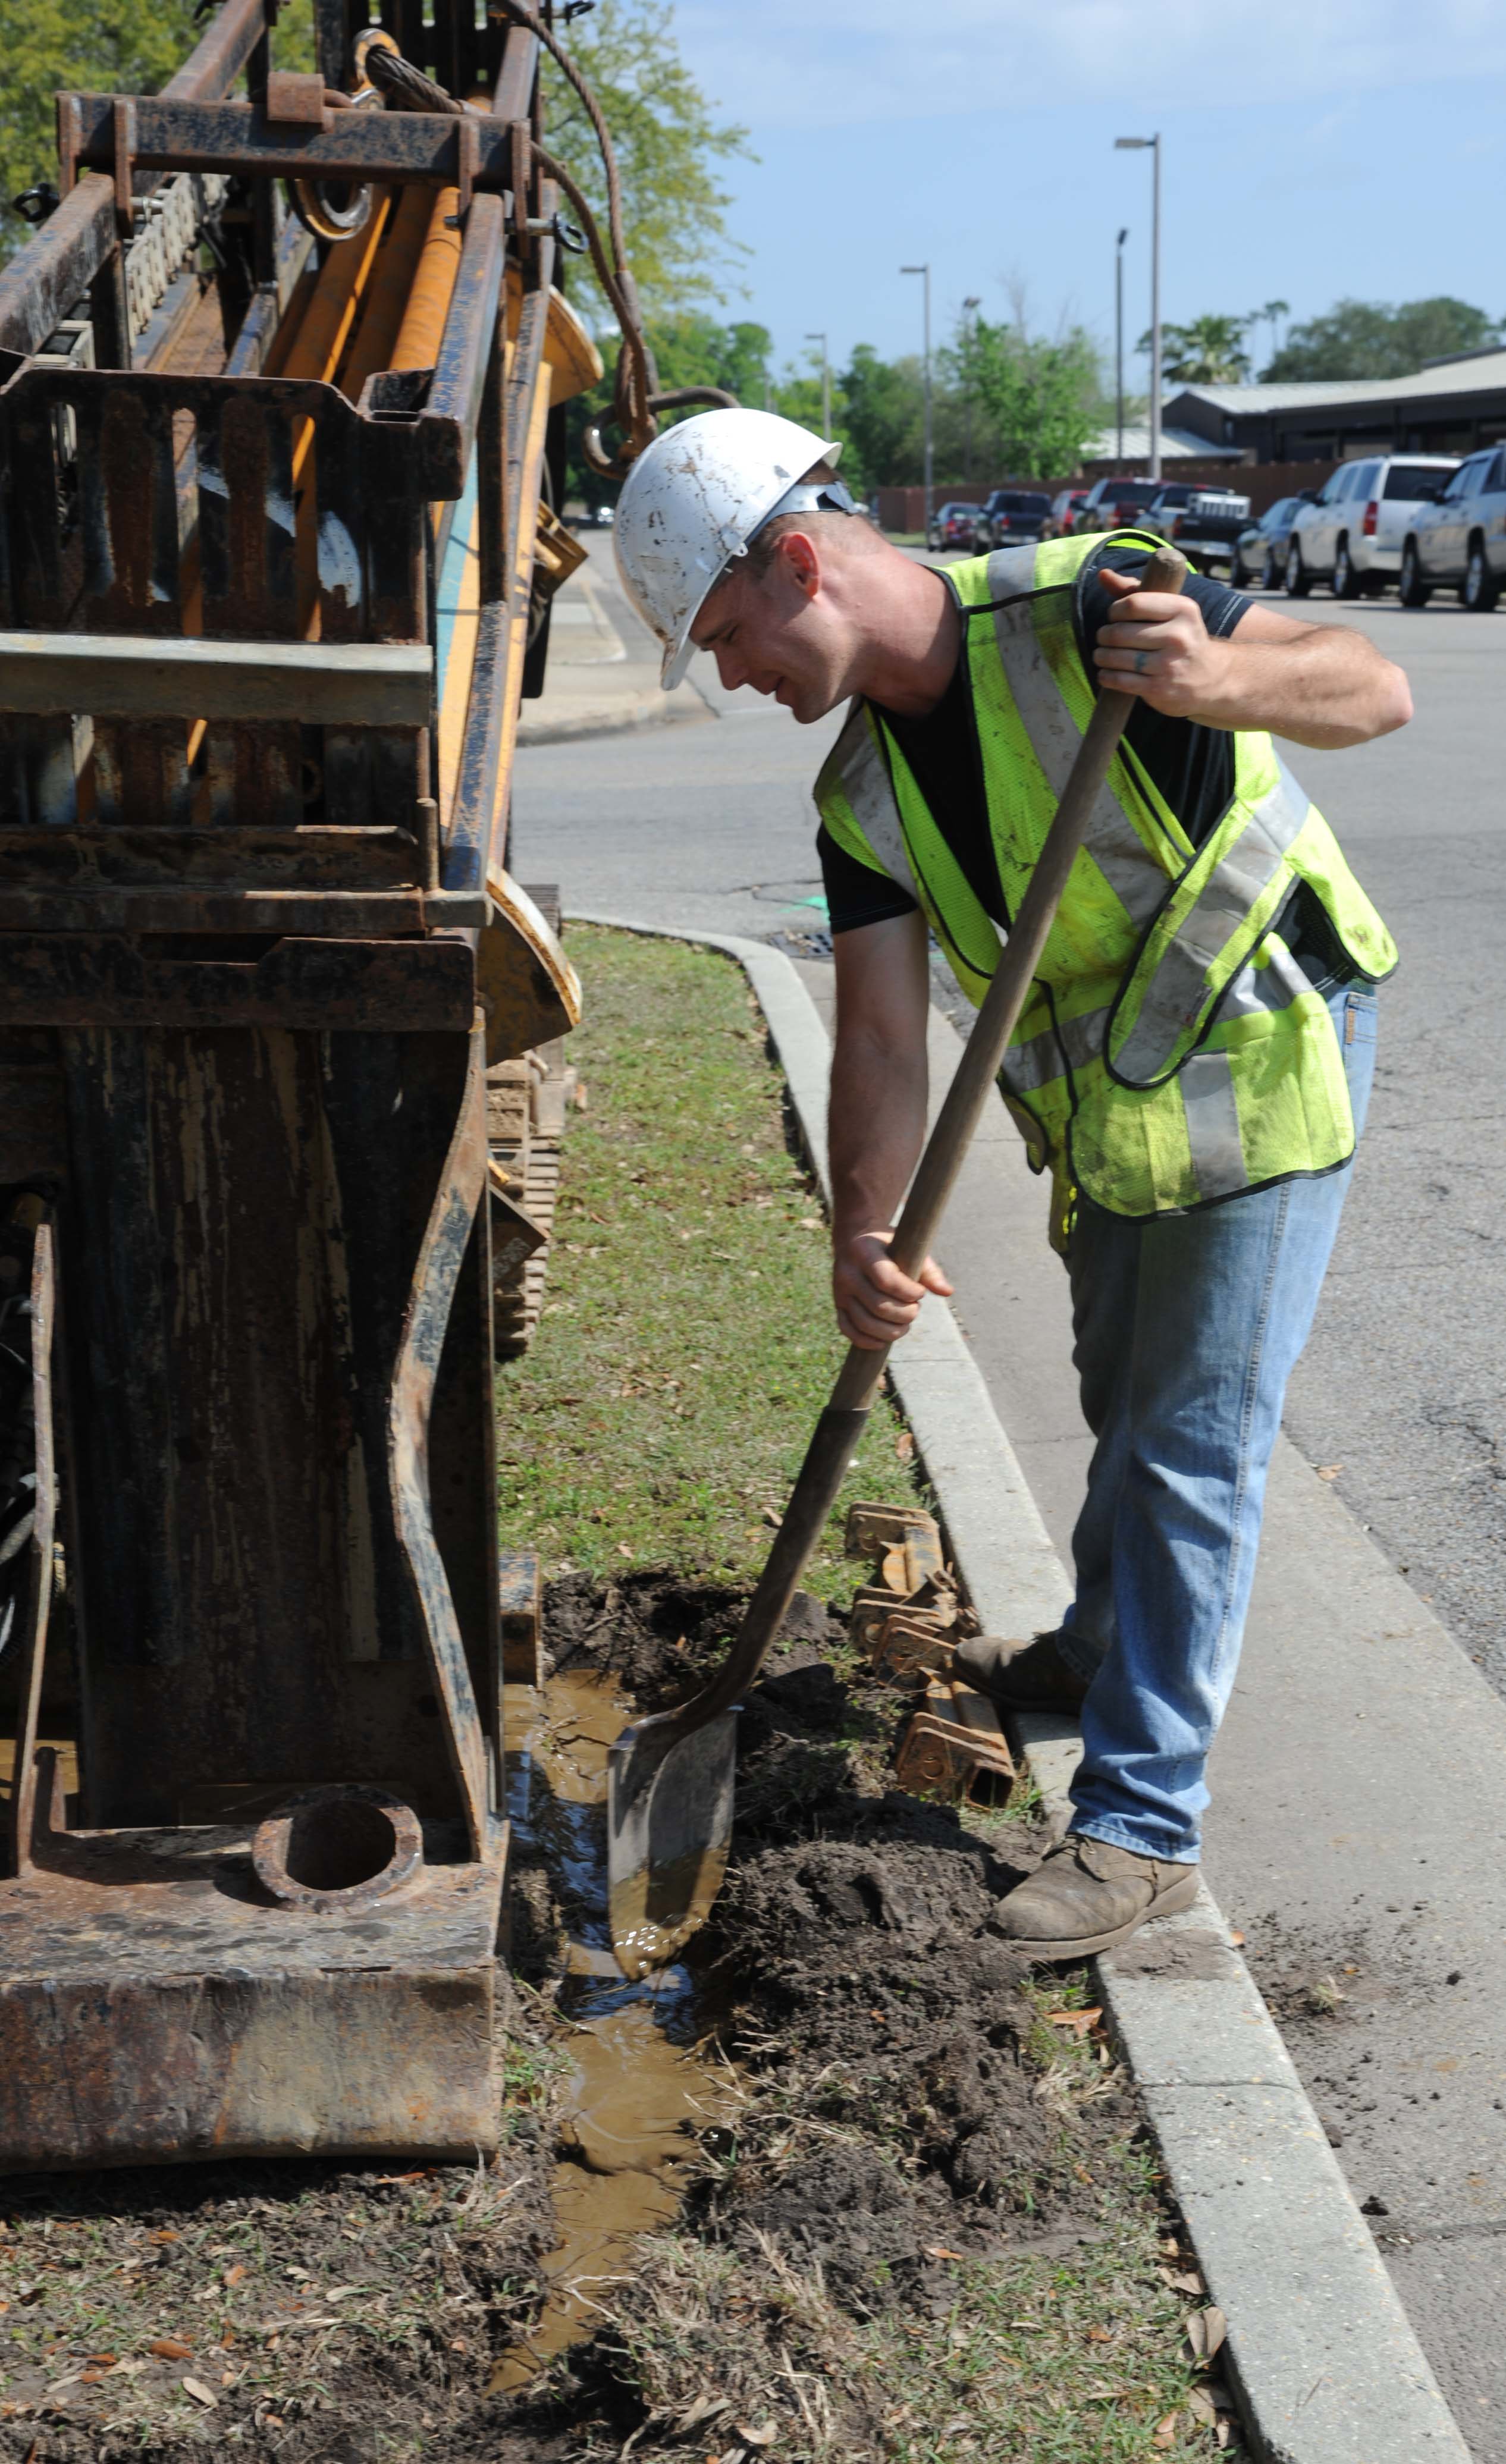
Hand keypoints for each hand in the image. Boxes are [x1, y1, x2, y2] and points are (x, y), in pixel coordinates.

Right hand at [833, 1229, 952, 1350]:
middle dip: (905, 1314)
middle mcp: (848, 1274)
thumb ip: (929, 1270)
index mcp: (865, 1253)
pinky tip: (883, 1341)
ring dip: (891, 1331)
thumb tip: (947, 1292)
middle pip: (878, 1306)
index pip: (886, 1280)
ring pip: (865, 1323)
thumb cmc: (889, 1247)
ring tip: (905, 1325)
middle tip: (916, 1310)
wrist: (855, 1242)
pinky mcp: (838, 1306)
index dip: (908, 1292)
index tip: (921, 1293)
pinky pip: (849, 1330)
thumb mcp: (908, 1249)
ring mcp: (840, 1292)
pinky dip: (867, 1341)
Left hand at [1092, 565, 1231, 717]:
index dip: (1114, 611)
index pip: (1132, 604)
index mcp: (1183, 610)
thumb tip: (1103, 575)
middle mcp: (1178, 636)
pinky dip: (1106, 676)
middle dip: (1104, 635)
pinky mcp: (1159, 689)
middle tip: (1104, 638)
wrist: (1211, 677)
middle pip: (1119, 632)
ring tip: (1102, 655)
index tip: (1114, 617)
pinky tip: (1106, 673)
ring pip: (1116, 657)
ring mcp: (1169, 665)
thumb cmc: (1181, 637)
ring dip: (1101, 656)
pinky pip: (1119, 680)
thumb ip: (1134, 591)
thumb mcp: (1168, 610)